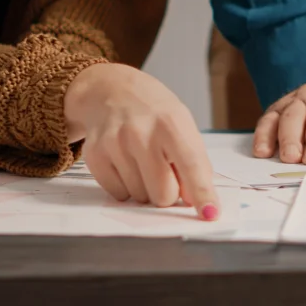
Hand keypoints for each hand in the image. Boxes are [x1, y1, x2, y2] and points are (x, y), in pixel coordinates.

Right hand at [64, 63, 219, 219]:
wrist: (111, 92)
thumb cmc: (154, 112)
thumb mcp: (183, 125)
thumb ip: (194, 162)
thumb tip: (195, 200)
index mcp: (171, 123)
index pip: (191, 166)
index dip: (203, 193)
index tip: (210, 213)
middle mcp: (141, 133)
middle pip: (163, 194)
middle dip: (169, 193)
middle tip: (165, 173)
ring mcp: (115, 145)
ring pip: (140, 197)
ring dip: (146, 188)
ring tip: (143, 161)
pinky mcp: (95, 156)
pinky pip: (118, 194)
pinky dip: (126, 186)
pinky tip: (126, 163)